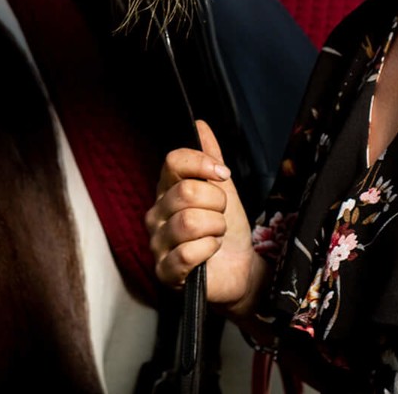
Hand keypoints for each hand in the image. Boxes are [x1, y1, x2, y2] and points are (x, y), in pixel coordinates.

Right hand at [144, 119, 263, 314]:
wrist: (240, 270)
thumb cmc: (228, 230)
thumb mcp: (223, 189)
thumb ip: (210, 157)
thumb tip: (199, 125)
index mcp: (166, 190)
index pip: (173, 161)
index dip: (202, 164)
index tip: (222, 174)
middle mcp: (156, 214)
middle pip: (185, 192)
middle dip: (216, 203)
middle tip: (221, 215)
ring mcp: (157, 243)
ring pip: (188, 222)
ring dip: (216, 228)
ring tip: (216, 234)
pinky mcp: (165, 272)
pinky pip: (187, 253)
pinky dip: (208, 250)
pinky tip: (210, 253)